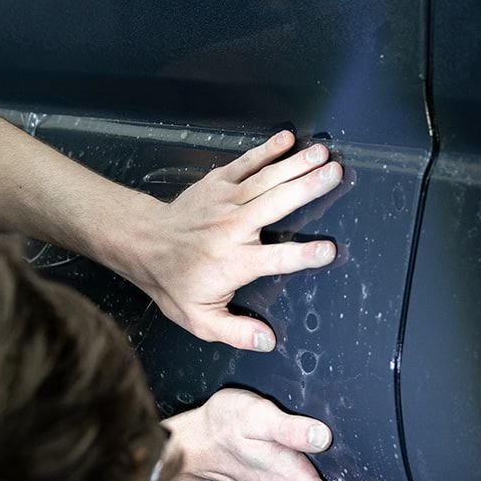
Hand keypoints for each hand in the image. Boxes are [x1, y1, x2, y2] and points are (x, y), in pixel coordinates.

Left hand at [131, 130, 341, 351]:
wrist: (144, 244)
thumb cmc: (174, 282)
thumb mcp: (200, 319)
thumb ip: (236, 332)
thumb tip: (268, 341)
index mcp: (234, 262)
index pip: (276, 259)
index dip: (303, 255)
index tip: (328, 250)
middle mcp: (233, 228)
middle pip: (277, 204)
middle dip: (308, 187)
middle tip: (335, 173)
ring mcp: (225, 200)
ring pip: (267, 179)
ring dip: (297, 164)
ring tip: (324, 153)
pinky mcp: (218, 183)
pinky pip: (247, 162)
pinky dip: (267, 149)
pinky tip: (288, 139)